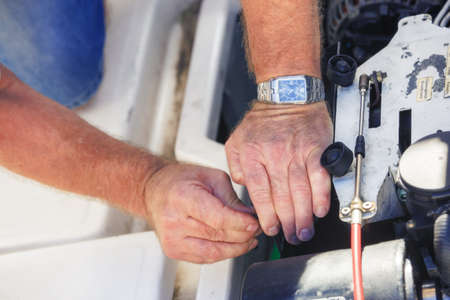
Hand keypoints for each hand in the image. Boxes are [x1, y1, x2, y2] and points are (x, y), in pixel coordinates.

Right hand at [145, 163, 259, 262]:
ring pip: (214, 253)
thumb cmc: (181, 180)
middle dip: (244, 234)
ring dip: (237, 248)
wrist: (155, 190)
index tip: (255, 223)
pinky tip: (234, 245)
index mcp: (182, 197)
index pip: (218, 218)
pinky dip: (223, 253)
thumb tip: (250, 217)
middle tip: (257, 227)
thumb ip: (231, 198)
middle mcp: (173, 220)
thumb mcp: (211, 177)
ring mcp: (171, 239)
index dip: (241, 224)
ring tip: (249, 238)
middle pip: (218, 236)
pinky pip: (205, 258)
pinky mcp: (173, 251)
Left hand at [225, 101, 331, 243]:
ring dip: (303, 216)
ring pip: (300, 192)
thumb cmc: (262, 119)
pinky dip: (321, 196)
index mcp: (253, 155)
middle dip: (286, 223)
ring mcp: (296, 153)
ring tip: (303, 231)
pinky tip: (320, 210)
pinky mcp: (315, 149)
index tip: (270, 228)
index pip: (260, 194)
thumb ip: (235, 165)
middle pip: (281, 198)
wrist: (287, 95)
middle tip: (290, 236)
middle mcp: (274, 156)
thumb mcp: (237, 140)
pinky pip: (319, 178)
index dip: (266, 216)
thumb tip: (243, 185)